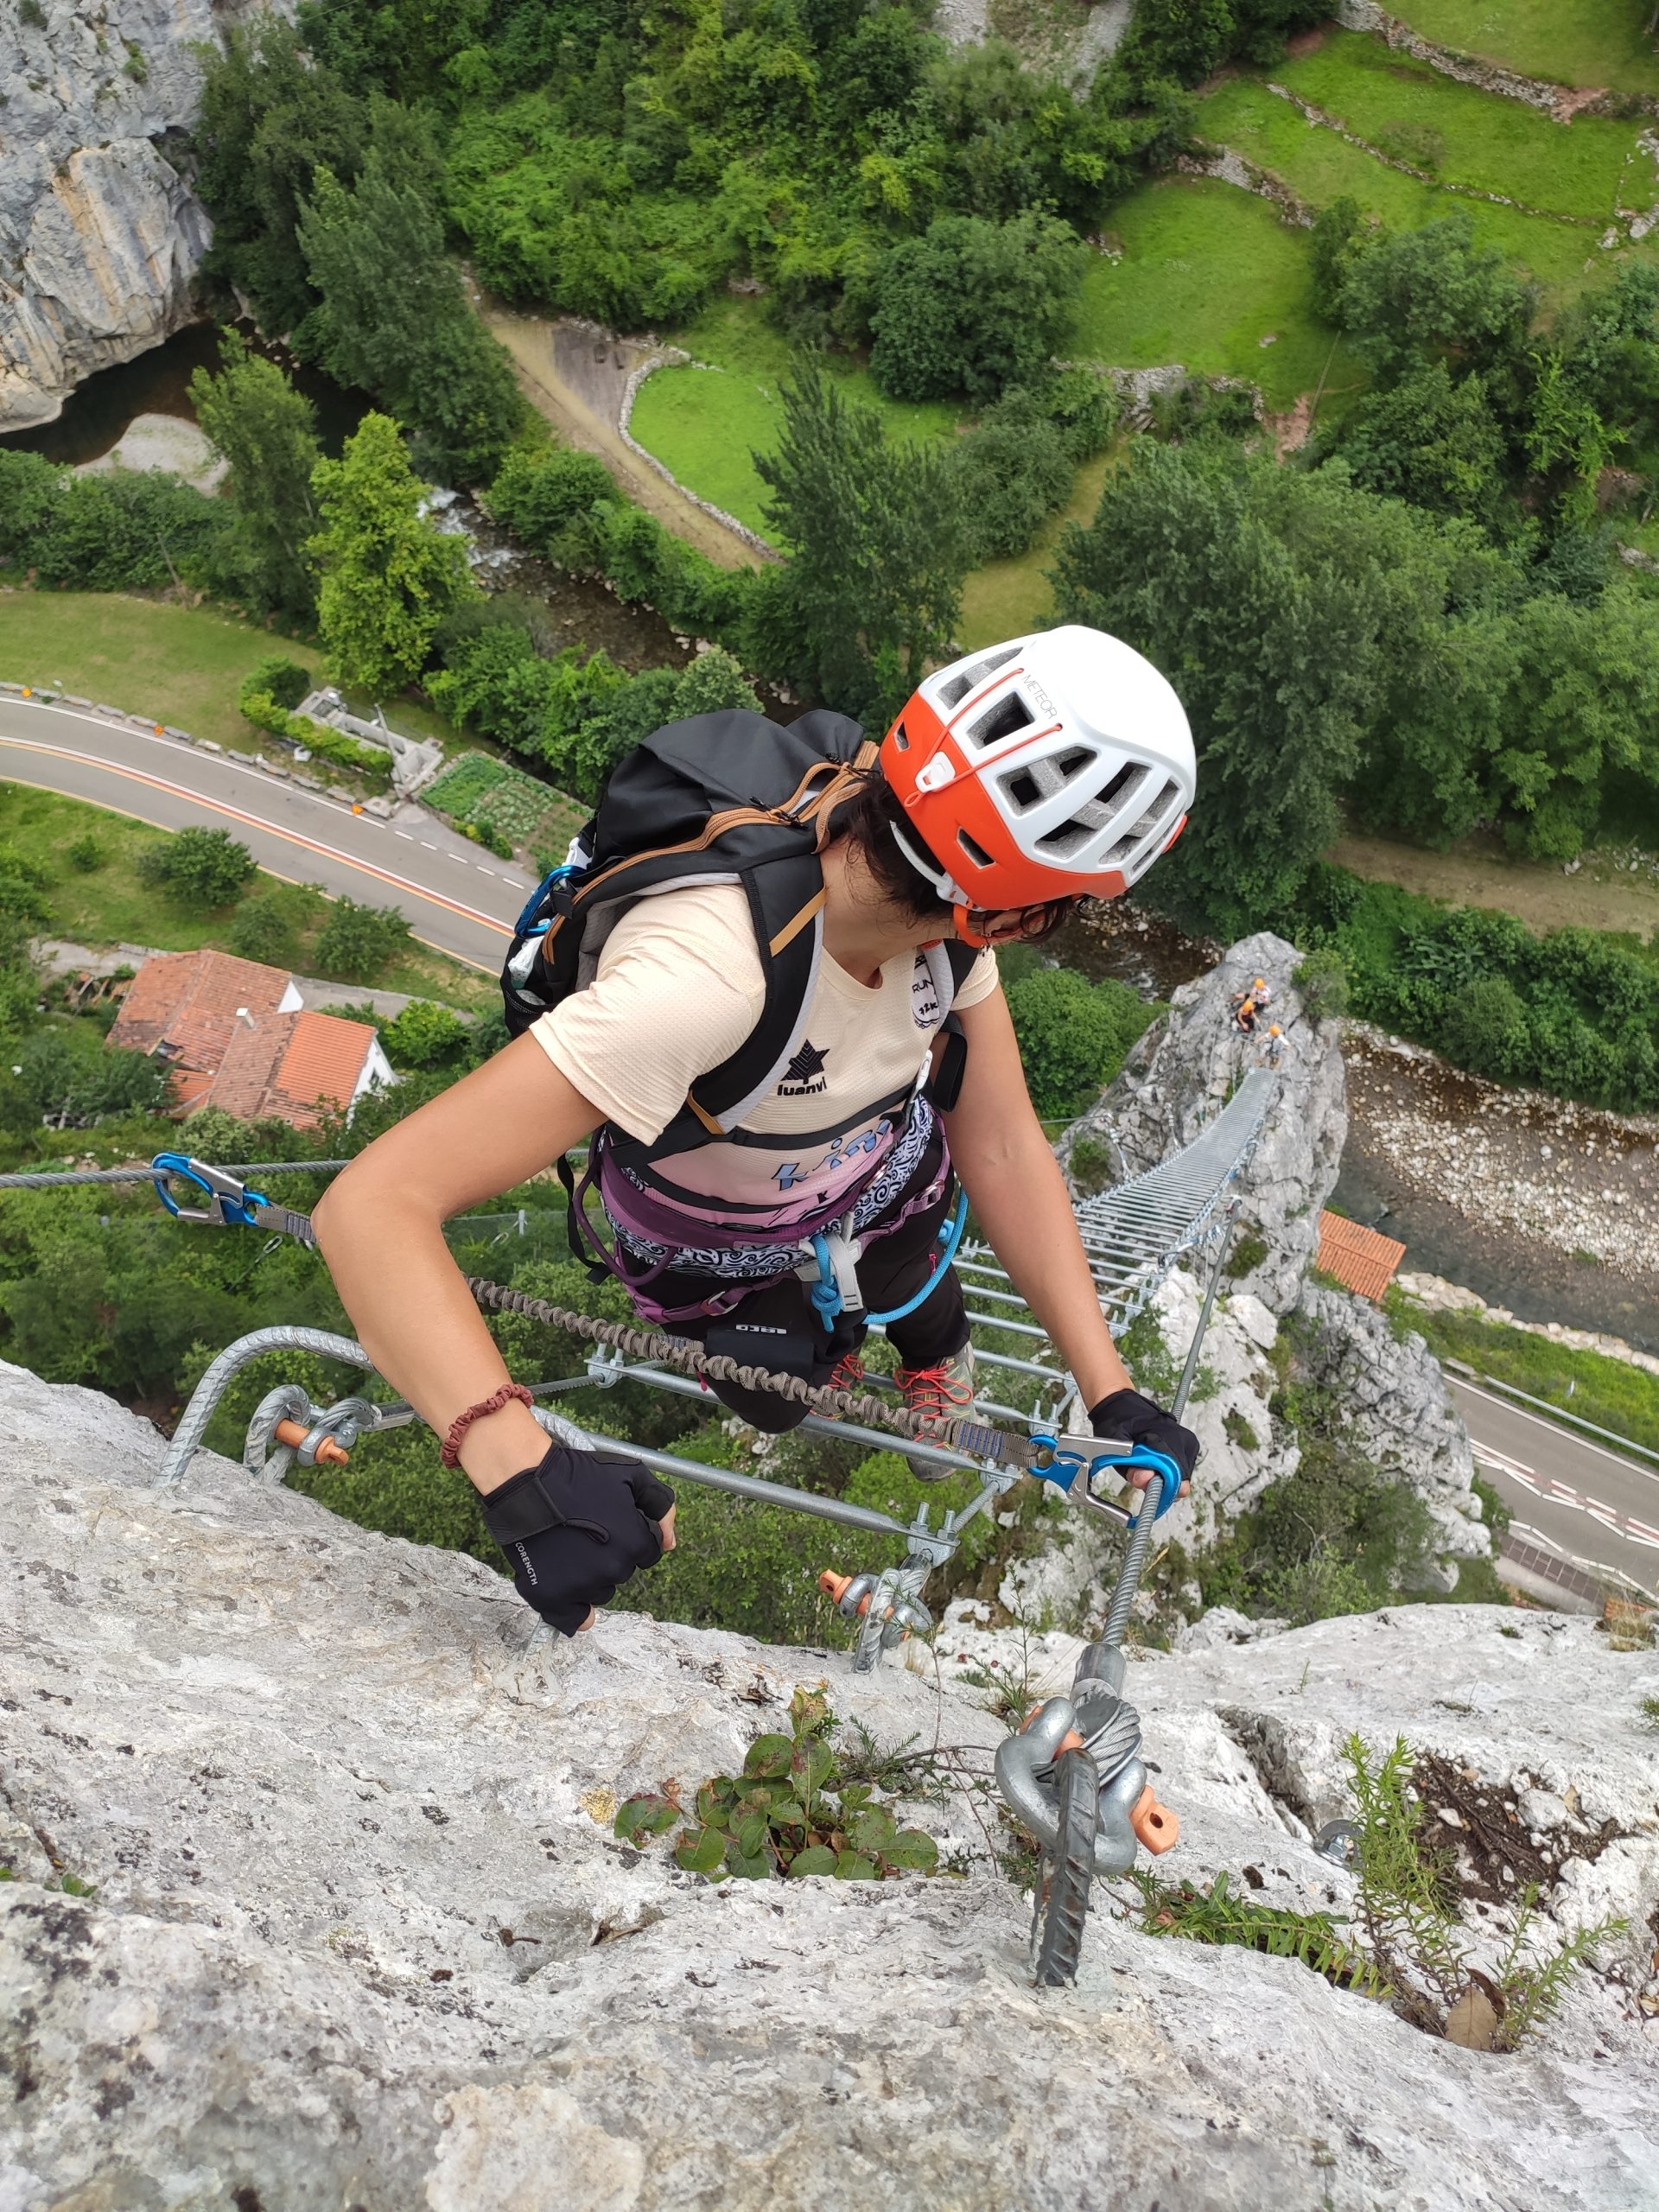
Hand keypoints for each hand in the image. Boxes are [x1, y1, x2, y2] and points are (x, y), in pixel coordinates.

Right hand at [479, 1446, 676, 1634]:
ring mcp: (582, 1586)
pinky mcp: (552, 1597)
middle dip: (610, 1553)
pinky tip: (570, 1598)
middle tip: (586, 1529)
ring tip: (568, 1547)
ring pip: (599, 1591)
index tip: (610, 1522)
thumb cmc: (579, 1474)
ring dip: (591, 1576)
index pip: (647, 1552)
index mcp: (635, 1543)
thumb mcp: (632, 1474)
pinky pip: (574, 1620)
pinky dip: (575, 1612)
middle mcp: (613, 1570)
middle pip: (622, 1571)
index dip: (630, 1534)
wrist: (526, 1480)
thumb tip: (671, 1543)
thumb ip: (662, 1505)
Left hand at [1088, 1388, 1197, 1504]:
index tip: (1147, 1488)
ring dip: (1162, 1477)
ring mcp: (1187, 1442)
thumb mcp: (1115, 1446)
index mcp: (1167, 1437)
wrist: (1120, 1404)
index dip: (1162, 1488)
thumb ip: (1130, 1466)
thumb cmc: (1116, 1422)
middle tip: (1139, 1473)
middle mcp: (1182, 1439)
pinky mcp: (1186, 1446)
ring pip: (1181, 1476)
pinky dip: (1165, 1471)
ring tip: (1143, 1463)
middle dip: (1160, 1483)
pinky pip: (1179, 1468)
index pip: (1177, 1475)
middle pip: (1180, 1478)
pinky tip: (1152, 1462)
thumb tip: (1146, 1480)